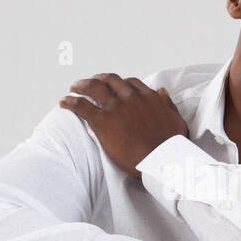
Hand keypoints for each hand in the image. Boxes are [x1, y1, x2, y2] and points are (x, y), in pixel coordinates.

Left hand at [58, 74, 187, 179]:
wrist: (161, 160)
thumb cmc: (171, 146)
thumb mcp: (177, 120)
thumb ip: (168, 104)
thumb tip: (162, 92)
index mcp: (147, 97)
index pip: (130, 83)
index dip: (119, 83)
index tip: (113, 86)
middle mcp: (130, 98)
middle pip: (109, 81)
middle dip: (98, 80)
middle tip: (90, 83)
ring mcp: (115, 108)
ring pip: (93, 88)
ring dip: (82, 86)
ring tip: (74, 87)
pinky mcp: (102, 121)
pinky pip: (81, 106)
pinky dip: (70, 102)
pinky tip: (63, 102)